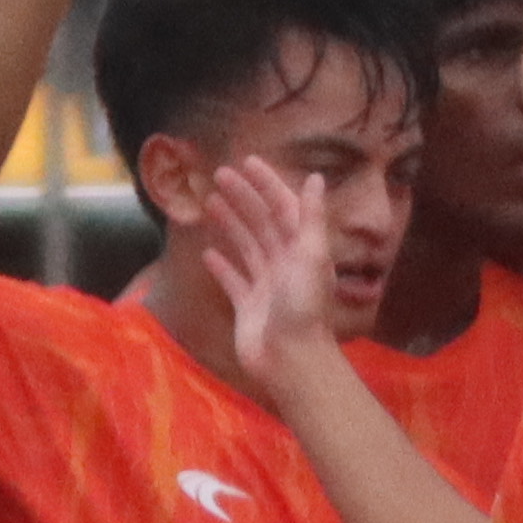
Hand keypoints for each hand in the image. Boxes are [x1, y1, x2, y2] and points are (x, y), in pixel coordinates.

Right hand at [198, 150, 346, 393]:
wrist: (291, 360)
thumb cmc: (303, 308)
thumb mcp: (312, 256)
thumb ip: (312, 217)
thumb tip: (316, 177)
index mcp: (302, 249)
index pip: (284, 207)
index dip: (267, 183)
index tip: (247, 162)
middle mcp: (285, 264)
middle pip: (263, 222)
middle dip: (243, 197)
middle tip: (219, 175)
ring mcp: (266, 286)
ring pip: (247, 246)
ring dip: (231, 223)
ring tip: (210, 203)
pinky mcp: (248, 307)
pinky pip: (233, 280)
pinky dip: (221, 265)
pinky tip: (206, 252)